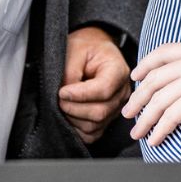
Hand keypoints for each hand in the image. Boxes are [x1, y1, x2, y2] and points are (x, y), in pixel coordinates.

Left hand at [58, 26, 130, 143]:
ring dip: (73, 119)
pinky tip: (69, 116)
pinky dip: (78, 129)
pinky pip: (94, 134)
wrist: (93, 49)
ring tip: (62, 104)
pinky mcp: (108, 119)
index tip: (61, 91)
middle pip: (100, 111)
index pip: (103, 90)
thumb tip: (64, 96)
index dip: (79, 95)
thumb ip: (70, 72)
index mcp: (118, 71)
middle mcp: (122, 91)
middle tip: (58, 98)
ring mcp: (117, 108)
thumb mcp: (75, 49)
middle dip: (74, 108)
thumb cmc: (85, 47)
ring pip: (95, 125)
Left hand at [121, 40, 180, 145]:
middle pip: (154, 79)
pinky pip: (171, 115)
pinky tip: (156, 139)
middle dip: (138, 98)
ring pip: (158, 99)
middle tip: (128, 112)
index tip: (136, 76)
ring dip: (144, 118)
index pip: (163, 52)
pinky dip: (160, 129)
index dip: (145, 64)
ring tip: (137, 132)